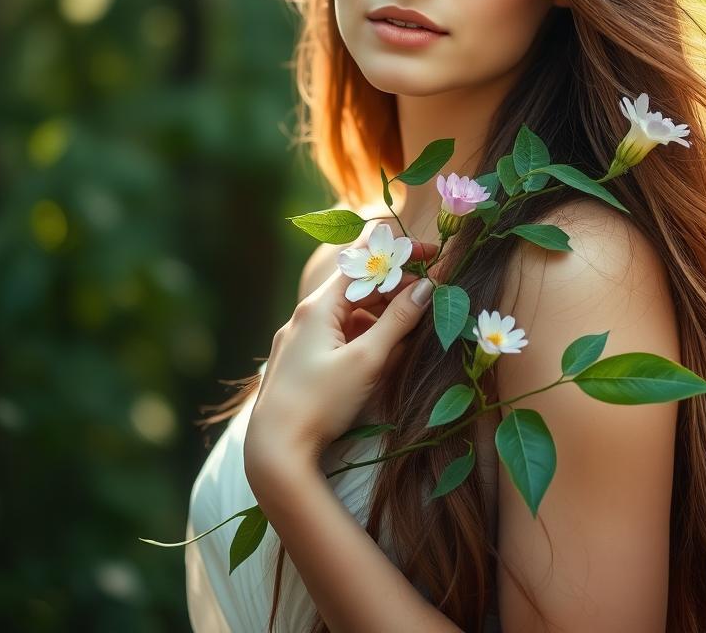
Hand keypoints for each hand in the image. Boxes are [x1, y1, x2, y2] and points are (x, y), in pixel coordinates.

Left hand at [243, 233, 438, 493]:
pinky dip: (365, 338)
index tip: (431, 254)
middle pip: (357, 289)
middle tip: (430, 295)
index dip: (397, 254)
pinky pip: (339, 338)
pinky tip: (384, 355)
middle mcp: (305, 317)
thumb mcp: (367, 360)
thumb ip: (398, 321)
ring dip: (382, 316)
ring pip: (350, 315)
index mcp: (318, 307)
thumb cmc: (320, 402)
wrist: (274, 451)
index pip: (361, 263)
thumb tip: (426, 287)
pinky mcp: (300, 363)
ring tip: (412, 329)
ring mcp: (300, 340)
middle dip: (395, 289)